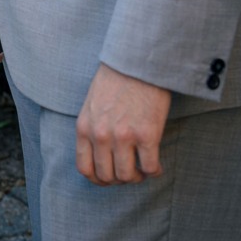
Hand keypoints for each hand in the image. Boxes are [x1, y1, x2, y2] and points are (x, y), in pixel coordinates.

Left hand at [75, 63, 171, 184]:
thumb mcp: (91, 105)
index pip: (85, 168)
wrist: (136, 61)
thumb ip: (92, 129)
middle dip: (120, 179)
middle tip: (130, 172)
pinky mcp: (147, 135)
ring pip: (128, 176)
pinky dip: (155, 171)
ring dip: (137, 177)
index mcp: (84, 128)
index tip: (109, 178)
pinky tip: (156, 164)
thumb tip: (100, 156)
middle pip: (107, 176)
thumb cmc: (115, 80)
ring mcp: (123, 136)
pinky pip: (150, 167)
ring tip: (143, 168)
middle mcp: (101, 135)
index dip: (98, 179)